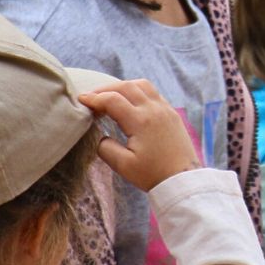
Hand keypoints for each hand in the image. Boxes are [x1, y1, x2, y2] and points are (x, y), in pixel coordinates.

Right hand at [79, 79, 200, 191]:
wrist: (183, 179)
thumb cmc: (153, 175)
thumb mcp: (123, 166)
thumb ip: (105, 148)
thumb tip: (98, 135)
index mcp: (140, 121)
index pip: (112, 100)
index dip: (94, 98)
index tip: (81, 100)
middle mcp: (153, 109)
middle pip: (126, 86)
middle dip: (106, 89)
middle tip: (92, 97)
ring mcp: (165, 109)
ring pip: (142, 85)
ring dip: (123, 86)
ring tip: (110, 96)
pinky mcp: (172, 113)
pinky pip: (153, 92)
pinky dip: (138, 91)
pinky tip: (131, 102)